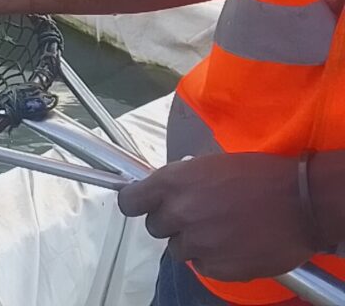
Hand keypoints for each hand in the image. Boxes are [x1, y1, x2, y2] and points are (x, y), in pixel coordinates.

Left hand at [118, 153, 315, 281]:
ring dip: (194, 242)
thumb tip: (163, 194)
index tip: (142, 205)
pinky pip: (202, 266)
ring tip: (222, 229)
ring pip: (178, 249)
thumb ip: (180, 182)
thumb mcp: (209, 165)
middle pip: (154, 228)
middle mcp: (179, 213)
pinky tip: (234, 243)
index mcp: (173, 182)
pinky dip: (214, 259)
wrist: (302, 202)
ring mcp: (198, 242)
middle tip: (198, 215)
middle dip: (172, 223)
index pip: (130, 201)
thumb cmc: (260, 176)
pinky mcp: (217, 267)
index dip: (136, 204)